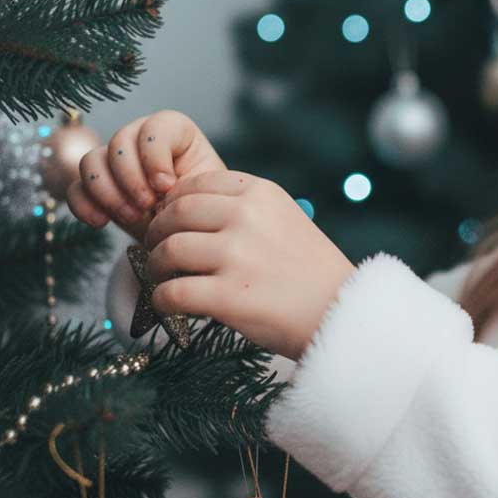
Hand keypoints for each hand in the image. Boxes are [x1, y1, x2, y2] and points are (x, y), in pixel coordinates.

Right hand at [66, 110, 226, 244]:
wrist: (188, 233)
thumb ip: (188, 183)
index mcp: (175, 132)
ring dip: (108, 192)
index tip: (167, 186)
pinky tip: (101, 222)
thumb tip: (161, 188)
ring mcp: (114, 161)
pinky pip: (75, 188)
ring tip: (132, 217)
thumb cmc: (202, 207)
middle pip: (119, 142)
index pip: (155, 127)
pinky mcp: (96, 187)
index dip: (155, 156)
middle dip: (131, 178)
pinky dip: (84, 205)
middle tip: (147, 205)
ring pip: (91, 161)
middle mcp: (140, 139)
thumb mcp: (205, 193)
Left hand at [141, 169, 356, 360]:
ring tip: (163, 278)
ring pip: (168, 251)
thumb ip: (244, 209)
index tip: (171, 221)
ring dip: (156, 267)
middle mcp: (247, 217)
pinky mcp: (228, 296)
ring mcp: (237, 256)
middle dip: (157, 233)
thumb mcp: (286, 219)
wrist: (341, 312)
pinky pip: (171, 293)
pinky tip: (169, 305)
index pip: (196, 184)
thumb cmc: (311, 271)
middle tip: (156, 250)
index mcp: (262, 193)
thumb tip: (183, 211)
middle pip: (175, 214)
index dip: (173, 203)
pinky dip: (162, 301)